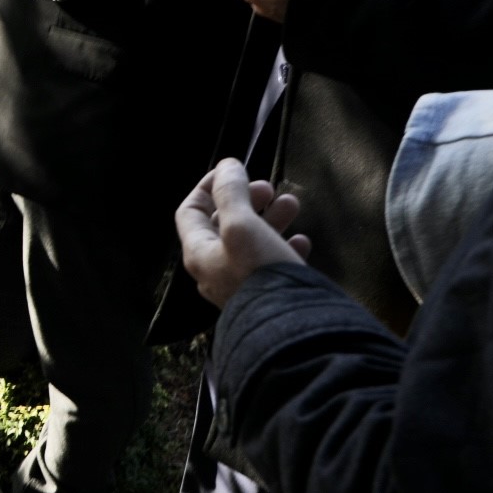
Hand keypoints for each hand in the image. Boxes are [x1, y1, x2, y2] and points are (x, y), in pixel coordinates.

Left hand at [175, 158, 310, 308]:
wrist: (290, 326)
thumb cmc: (259, 271)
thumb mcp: (241, 225)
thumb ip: (231, 193)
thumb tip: (227, 166)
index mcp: (199, 252)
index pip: (191, 211)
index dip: (208, 186)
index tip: (233, 169)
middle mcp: (215, 269)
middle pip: (224, 224)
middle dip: (245, 200)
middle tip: (268, 188)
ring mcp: (241, 284)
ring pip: (252, 241)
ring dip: (270, 218)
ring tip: (292, 204)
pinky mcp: (268, 294)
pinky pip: (273, 264)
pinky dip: (285, 246)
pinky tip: (302, 241)